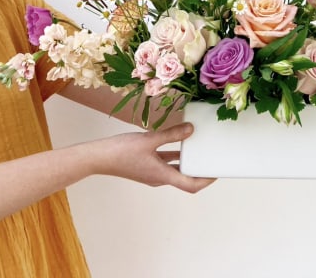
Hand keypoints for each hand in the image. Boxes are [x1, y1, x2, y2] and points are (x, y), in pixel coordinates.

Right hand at [89, 123, 215, 192]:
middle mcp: (159, 177)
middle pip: (185, 177)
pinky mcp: (146, 165)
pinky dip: (175, 153)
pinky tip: (179, 140)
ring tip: (199, 146)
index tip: (217, 171)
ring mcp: (152, 172)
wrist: (98, 157)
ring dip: (187, 159)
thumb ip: (172, 134)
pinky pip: (166, 161)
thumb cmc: (121, 151)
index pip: (190, 185)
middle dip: (199, 168)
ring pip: (175, 167)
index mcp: (162, 176)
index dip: (206, 180)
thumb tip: (191, 129)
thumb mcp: (150, 139)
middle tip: (211, 157)